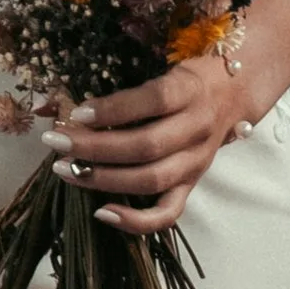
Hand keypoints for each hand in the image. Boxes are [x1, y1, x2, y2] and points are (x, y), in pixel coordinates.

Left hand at [49, 52, 262, 233]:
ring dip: (103, 179)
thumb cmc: (185, 78)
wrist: (234, 92)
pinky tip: (101, 212)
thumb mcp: (161, 68)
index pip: (152, 100)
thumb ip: (122, 87)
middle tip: (55, 142)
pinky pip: (167, 213)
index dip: (113, 109)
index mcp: (190, 90)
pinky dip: (135, 220)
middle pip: (145, 146)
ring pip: (151, 179)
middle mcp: (197, 128)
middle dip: (94, 147)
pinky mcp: (192, 184)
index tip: (76, 112)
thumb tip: (56, 104)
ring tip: (65, 170)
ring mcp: (196, 162)